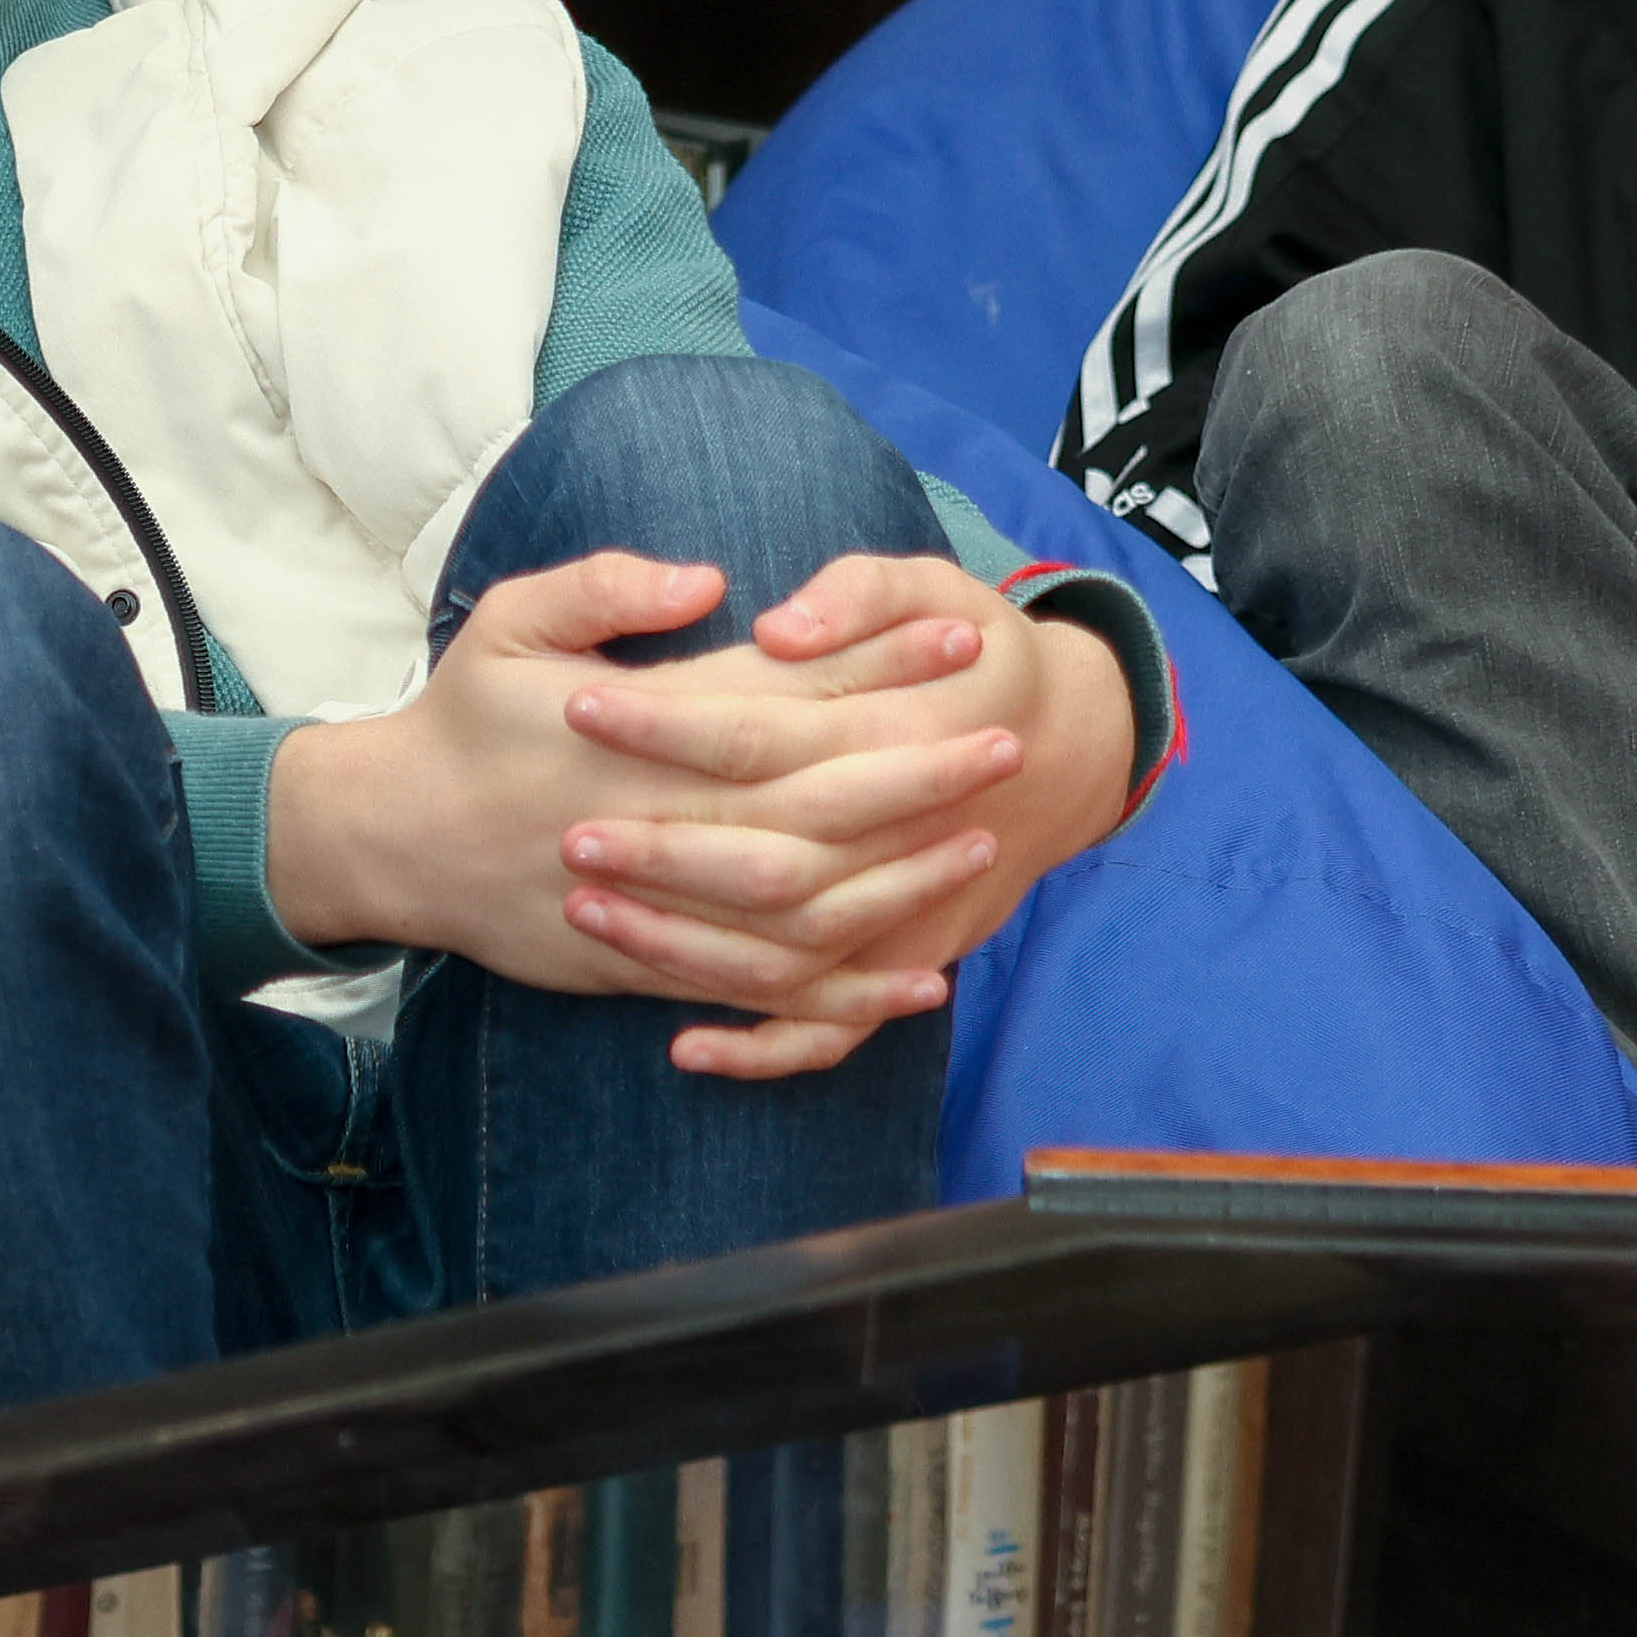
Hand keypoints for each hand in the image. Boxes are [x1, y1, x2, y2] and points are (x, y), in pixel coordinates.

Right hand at [270, 550, 1042, 1049]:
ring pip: (807, 908)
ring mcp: (658, 903)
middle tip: (1008, 739)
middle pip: (819, 802)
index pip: (787, 693)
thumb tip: (708, 577)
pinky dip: (847, 995)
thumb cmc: (459, 719)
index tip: (961, 631)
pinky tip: (919, 982)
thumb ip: (606, 585)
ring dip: (903, 880)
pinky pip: (765, 993)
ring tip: (981, 842)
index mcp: (639, 726)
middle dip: (922, 773)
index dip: (881, 663)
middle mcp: (660, 818)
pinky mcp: (648, 966)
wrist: (392, 839)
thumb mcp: (511, 620)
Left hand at [555, 556, 1146, 1081]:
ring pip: (780, 956)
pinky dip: (762, 1052)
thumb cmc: (976, 650)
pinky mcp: (900, 960)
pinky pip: (829, 1029)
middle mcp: (894, 838)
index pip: (752, 734)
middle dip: (656, 854)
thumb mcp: (929, 584)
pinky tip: (683, 1048)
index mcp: (890, 733)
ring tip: (587, 910)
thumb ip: (855, 593)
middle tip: (570, 834)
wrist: (1066, 743)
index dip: (660, 724)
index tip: (578, 707)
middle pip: (759, 861)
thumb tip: (778, 632)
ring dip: (680, 947)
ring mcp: (900, 914)